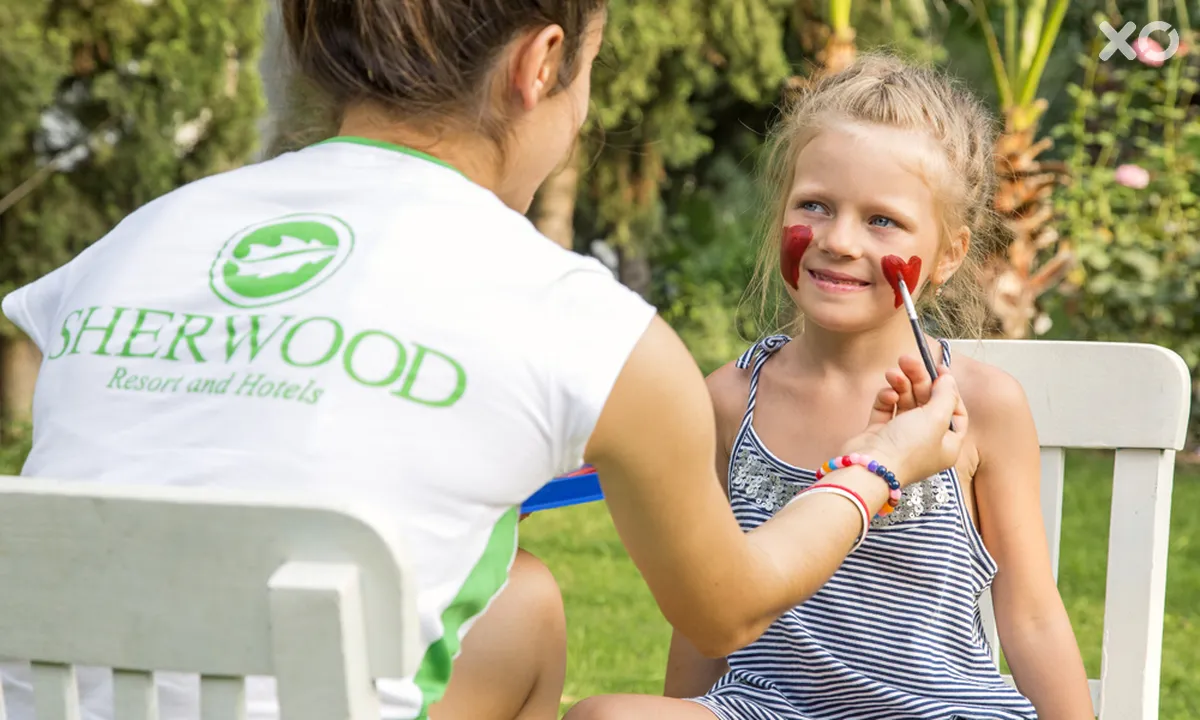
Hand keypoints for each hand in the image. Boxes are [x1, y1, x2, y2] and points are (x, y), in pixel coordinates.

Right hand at [841, 355, 966, 485]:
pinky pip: (887, 409)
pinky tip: (887, 395)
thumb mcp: (936, 418)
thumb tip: (948, 379)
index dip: (949, 390)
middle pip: (928, 403)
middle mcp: (926, 441)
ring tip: (893, 373)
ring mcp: (901, 437)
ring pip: (905, 402)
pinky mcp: (879, 433)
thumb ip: (945, 395)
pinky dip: (887, 398)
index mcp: (947, 444)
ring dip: (900, 385)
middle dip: (918, 380)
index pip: (955, 412)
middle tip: (907, 360)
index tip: (939, 369)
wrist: (870, 467)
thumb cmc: (908, 448)